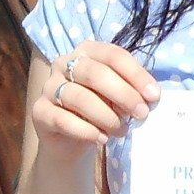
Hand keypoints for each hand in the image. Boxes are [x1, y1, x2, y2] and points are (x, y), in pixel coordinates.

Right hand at [33, 40, 159, 150]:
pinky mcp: (39, 111)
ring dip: (106, 116)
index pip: (113, 55)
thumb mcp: (118, 97)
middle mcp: (63, 63)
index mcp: (87, 52)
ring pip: (79, 97)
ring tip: (122, 131)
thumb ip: (132, 92)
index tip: (154, 96)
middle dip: (123, 94)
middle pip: (95, 73)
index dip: (135, 75)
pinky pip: (63, 119)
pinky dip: (86, 131)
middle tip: (141, 114)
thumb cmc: (100, 111)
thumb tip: (151, 97)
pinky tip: (102, 138)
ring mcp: (49, 87)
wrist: (72, 141)